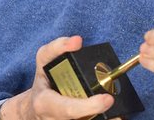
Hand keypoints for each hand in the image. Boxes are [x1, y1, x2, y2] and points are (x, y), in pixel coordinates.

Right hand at [0, 36, 114, 119]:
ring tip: (118, 114)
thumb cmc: (44, 81)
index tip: (108, 99)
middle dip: (100, 113)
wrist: (35, 108)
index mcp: (44, 103)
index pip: (68, 108)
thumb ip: (58, 47)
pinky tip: (114, 115)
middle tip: (115, 103)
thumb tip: (77, 41)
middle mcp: (53, 119)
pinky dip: (105, 119)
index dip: (89, 107)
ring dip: (106, 119)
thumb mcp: (43, 60)